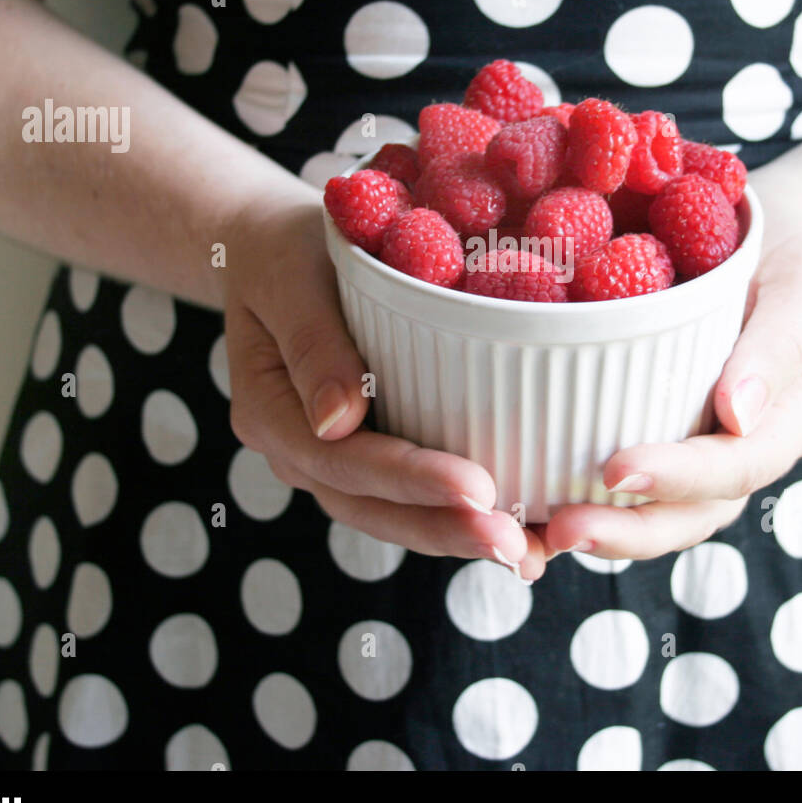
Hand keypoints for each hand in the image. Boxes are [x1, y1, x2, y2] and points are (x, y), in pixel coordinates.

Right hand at [221, 194, 547, 579]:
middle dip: (446, 530)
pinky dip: (462, 514)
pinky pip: (412, 495)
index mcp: (270, 412)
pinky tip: (523, 527)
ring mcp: (333, 458)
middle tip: (518, 545)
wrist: (271, 251)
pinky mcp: (370, 448)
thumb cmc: (284, 249)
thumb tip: (340, 421)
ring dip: (460, 537)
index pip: (343, 460)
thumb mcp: (288, 276)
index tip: (478, 488)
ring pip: (395, 516)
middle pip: (373, 508)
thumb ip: (313, 342)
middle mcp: (300, 450)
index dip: (411, 480)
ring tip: (531, 553)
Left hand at [540, 171, 801, 562]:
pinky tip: (535, 504)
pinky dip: (587, 495)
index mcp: (793, 419)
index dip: (680, 477)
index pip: (740, 466)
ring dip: (605, 527)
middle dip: (630, 529)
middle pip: (696, 513)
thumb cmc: (795, 248)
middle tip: (563, 528)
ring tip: (542, 532)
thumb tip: (738, 417)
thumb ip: (779, 344)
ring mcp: (710, 445)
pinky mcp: (671, 429)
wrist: (778, 234)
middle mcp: (751, 447)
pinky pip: (633, 475)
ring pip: (663, 511)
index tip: (616, 470)